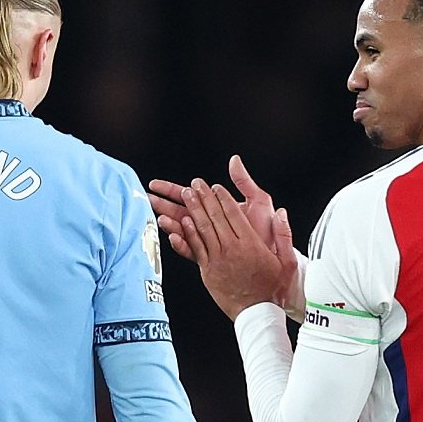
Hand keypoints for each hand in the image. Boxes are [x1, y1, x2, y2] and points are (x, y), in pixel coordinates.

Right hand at [150, 155, 278, 262]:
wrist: (275, 260)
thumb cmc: (267, 232)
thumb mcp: (259, 202)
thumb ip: (244, 182)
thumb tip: (234, 161)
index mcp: (217, 210)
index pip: (190, 196)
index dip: (172, 190)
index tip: (156, 185)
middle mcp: (210, 226)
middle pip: (180, 212)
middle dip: (162, 205)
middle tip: (147, 199)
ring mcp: (209, 242)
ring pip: (184, 230)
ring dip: (171, 224)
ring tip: (162, 218)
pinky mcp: (211, 259)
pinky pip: (192, 251)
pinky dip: (182, 244)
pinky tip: (175, 237)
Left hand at [182, 179, 296, 319]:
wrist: (256, 313)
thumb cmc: (273, 289)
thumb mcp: (286, 261)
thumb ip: (283, 235)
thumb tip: (281, 213)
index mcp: (250, 244)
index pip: (234, 215)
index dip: (223, 198)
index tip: (216, 187)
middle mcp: (232, 249)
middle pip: (215, 218)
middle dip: (205, 198)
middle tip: (196, 184)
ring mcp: (217, 260)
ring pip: (203, 230)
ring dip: (194, 210)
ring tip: (187, 195)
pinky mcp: (207, 271)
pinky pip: (196, 248)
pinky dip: (188, 233)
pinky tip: (183, 221)